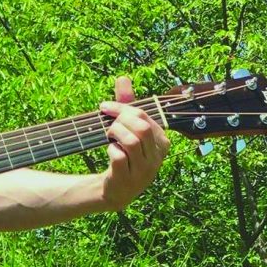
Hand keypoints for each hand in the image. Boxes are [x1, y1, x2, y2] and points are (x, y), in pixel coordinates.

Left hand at [99, 77, 169, 211]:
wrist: (116, 188)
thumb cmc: (124, 154)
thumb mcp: (127, 128)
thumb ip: (126, 104)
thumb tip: (123, 78)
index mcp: (162, 141)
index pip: (144, 116)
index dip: (121, 108)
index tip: (104, 107)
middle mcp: (157, 156)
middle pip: (140, 127)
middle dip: (119, 121)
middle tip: (107, 125)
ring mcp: (144, 170)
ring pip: (131, 141)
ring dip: (114, 135)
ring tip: (109, 137)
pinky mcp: (129, 180)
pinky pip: (118, 157)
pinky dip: (110, 150)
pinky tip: (110, 152)